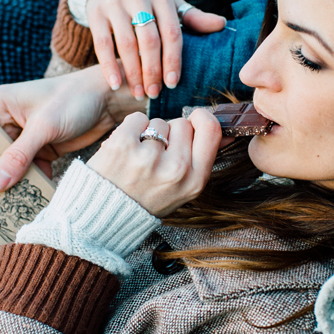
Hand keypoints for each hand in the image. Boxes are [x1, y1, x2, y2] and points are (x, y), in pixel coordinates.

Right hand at [0, 65, 143, 190]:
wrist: (108, 100)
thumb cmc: (74, 99)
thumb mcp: (44, 127)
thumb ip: (20, 155)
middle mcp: (7, 119)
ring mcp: (25, 136)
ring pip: (12, 165)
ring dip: (14, 183)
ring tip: (5, 208)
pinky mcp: (42, 148)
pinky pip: (30, 169)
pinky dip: (32, 182)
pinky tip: (30, 199)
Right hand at [86, 0, 225, 99]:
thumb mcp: (169, 2)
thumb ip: (192, 17)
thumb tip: (222, 25)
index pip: (171, 32)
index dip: (173, 60)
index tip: (172, 84)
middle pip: (149, 41)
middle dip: (153, 71)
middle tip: (155, 93)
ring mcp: (114, 3)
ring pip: (126, 44)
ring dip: (133, 73)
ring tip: (139, 93)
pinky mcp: (95, 12)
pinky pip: (102, 44)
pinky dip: (109, 67)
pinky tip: (116, 84)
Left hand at [87, 109, 221, 216]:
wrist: (107, 215)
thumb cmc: (148, 198)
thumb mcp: (184, 188)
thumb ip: (202, 159)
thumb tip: (226, 132)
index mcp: (195, 180)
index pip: (211, 129)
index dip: (202, 119)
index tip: (193, 121)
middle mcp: (175, 169)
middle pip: (183, 123)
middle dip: (171, 133)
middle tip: (157, 157)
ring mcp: (148, 157)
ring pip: (159, 122)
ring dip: (150, 133)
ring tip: (139, 158)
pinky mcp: (122, 145)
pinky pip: (137, 118)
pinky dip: (131, 129)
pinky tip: (127, 151)